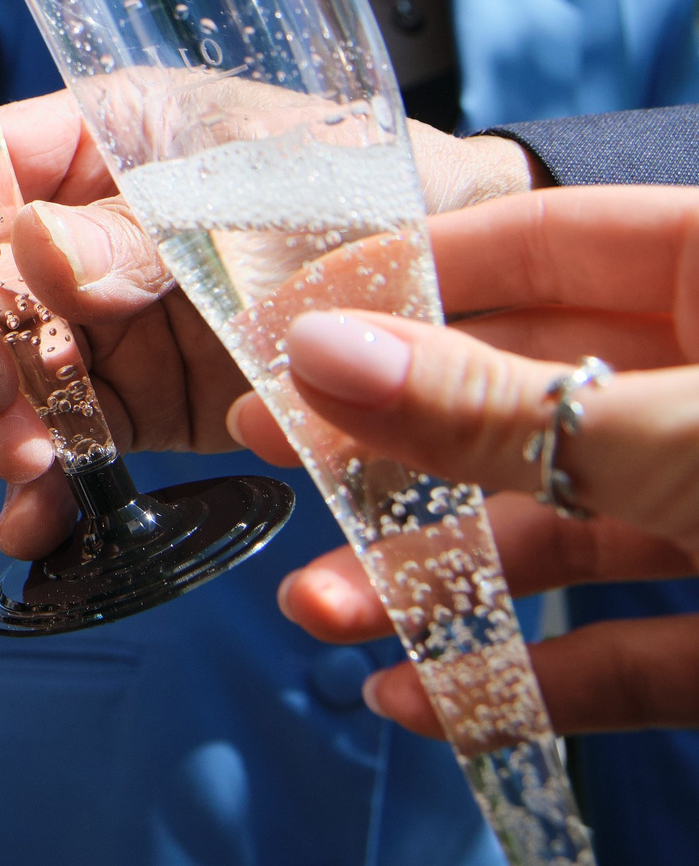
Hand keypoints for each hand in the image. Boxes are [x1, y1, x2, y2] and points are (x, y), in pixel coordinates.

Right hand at [0, 93, 544, 558]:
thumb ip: (145, 233)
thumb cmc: (358, 184)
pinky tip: (38, 525)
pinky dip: (48, 490)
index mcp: (90, 142)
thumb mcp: (251, 192)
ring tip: (29, 466)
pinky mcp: (140, 404)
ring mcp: (102, 324)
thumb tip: (35, 250)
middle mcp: (75, 233)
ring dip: (2, 425)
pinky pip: (69, 443)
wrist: (468, 275)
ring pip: (5, 375)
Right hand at [254, 186, 698, 735]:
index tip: (285, 316)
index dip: (406, 272)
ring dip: (431, 572)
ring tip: (321, 608)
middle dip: (391, 442)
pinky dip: (527, 676)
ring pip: (562, 531)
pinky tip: (428, 693)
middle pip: (526, 394)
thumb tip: (320, 352)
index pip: (540, 240)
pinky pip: (623, 647)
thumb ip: (498, 408)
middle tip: (274, 451)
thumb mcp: (680, 434)